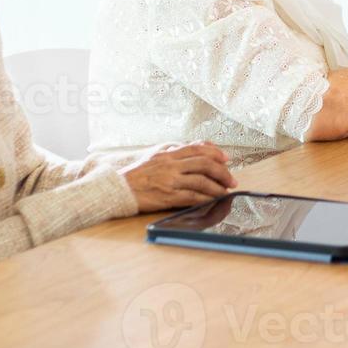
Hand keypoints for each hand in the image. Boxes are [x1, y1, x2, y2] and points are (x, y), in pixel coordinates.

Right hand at [121, 141, 236, 212]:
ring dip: (217, 187)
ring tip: (225, 191)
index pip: (197, 149)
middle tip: (231, 179)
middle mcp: (170, 165)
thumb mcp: (154, 156)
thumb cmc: (135, 175)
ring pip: (201, 181)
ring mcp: (169, 181)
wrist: (116, 190)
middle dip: (222, 172)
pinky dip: (206, 198)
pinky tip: (212, 200)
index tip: (226, 159)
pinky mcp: (167, 196)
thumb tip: (197, 146)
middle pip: (204, 164)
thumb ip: (174, 150)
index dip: (215, 153)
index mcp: (168, 154)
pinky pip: (192, 197)